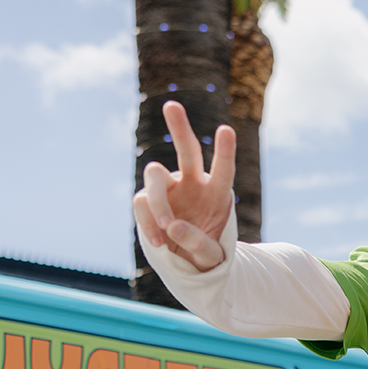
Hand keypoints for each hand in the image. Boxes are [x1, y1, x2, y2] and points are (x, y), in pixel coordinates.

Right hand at [131, 101, 235, 270]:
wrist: (185, 263)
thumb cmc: (205, 255)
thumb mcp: (210, 257)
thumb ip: (198, 244)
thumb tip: (172, 226)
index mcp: (218, 193)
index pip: (223, 170)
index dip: (224, 151)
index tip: (226, 129)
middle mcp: (193, 184)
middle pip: (187, 151)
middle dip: (179, 128)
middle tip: (171, 106)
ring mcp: (169, 189)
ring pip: (155, 175)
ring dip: (159, 202)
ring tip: (167, 228)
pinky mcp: (147, 200)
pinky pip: (141, 203)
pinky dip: (147, 223)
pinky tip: (159, 242)